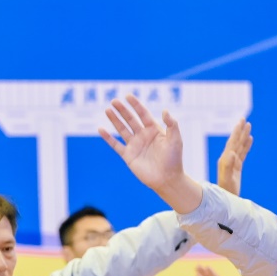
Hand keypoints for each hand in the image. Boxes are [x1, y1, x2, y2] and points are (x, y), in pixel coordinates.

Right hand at [99, 95, 201, 212]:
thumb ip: (172, 124)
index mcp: (154, 130)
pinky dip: (108, 138)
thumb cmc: (174, 160)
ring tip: (107, 110)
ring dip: (114, 120)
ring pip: (122, 129)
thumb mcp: (176, 140)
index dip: (136, 105)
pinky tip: (101, 129)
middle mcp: (143, 136)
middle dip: (122, 110)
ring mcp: (135, 145)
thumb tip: (165, 110)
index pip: (143, 114)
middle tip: (114, 100)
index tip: (128, 96)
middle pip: (130, 119)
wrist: (167, 179)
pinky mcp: (128, 156)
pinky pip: (115, 145)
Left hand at [217, 119, 252, 196]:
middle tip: (244, 119)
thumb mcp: (227, 178)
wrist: (226, 200)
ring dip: (244, 136)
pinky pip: (243, 153)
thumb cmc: (226, 190)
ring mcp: (232, 162)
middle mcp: (228, 158)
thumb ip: (228, 165)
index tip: (241, 122)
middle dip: (240, 130)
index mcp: (225, 159)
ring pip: (240, 146)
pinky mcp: (237, 167)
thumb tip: (231, 152)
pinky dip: (246, 145)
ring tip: (249, 126)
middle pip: (236, 141)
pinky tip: (250, 140)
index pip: (232, 142)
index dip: (237, 132)